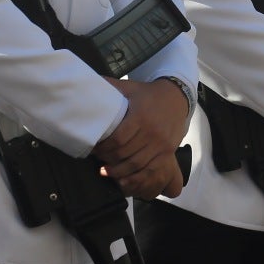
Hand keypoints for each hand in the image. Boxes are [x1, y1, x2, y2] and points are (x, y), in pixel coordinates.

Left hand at [98, 77, 191, 197]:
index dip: (103, 147)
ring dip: (118, 172)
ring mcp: (161, 144)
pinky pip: (150, 171)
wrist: (177, 97)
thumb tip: (87, 83)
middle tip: (97, 159)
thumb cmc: (147, 94)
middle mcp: (152, 132)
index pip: (117, 139)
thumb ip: (109, 86)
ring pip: (136, 165)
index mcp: (140, 116)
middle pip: (125, 154)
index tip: (93, 148)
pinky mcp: (167, 152)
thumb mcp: (129, 87)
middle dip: (107, 160)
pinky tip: (123, 179)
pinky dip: (135, 179)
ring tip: (106, 171)